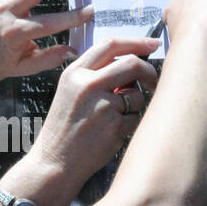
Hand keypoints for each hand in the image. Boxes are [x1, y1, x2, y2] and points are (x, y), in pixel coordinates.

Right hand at [25, 36, 159, 184]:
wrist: (54, 163)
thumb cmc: (63, 132)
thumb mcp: (69, 94)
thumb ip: (95, 76)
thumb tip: (131, 64)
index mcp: (74, 73)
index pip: (110, 45)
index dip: (135, 42)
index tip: (150, 44)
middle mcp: (87, 84)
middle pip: (131, 63)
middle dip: (148, 72)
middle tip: (152, 81)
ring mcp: (102, 104)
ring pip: (137, 94)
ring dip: (134, 105)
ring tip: (114, 119)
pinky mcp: (114, 124)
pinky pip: (136, 117)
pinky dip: (129, 125)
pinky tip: (111, 134)